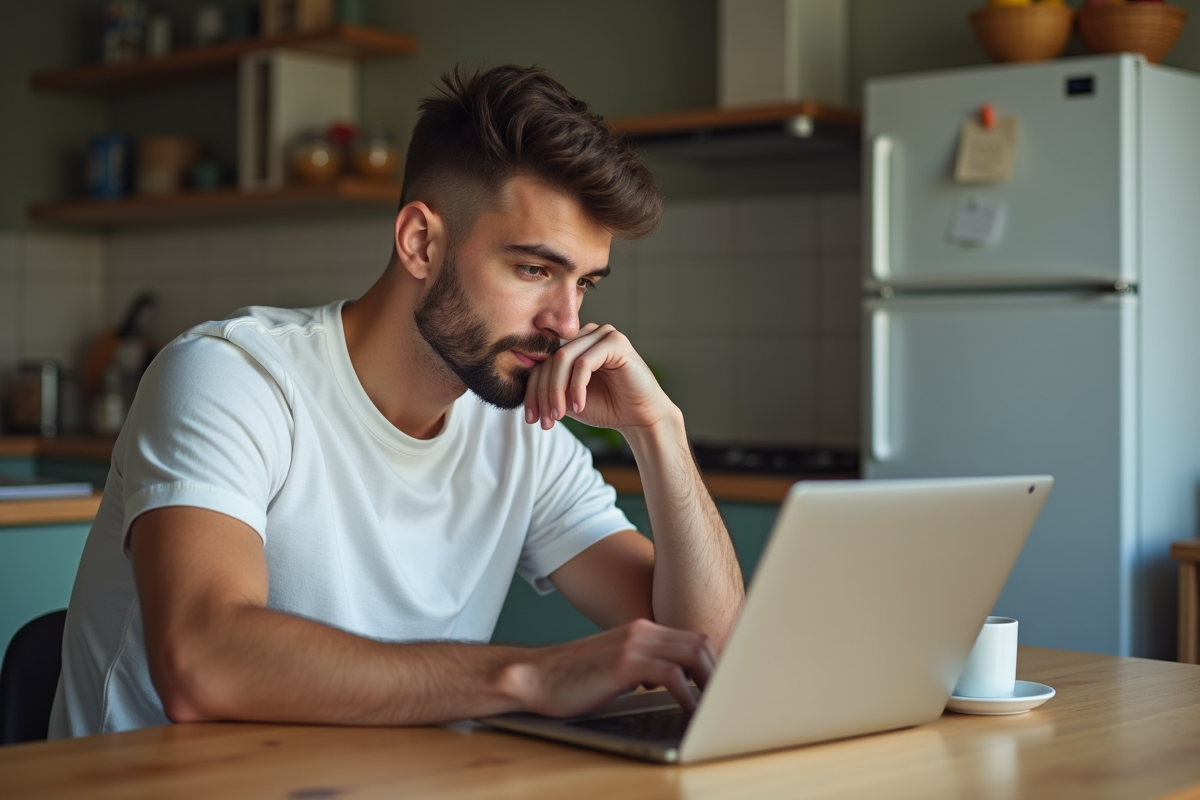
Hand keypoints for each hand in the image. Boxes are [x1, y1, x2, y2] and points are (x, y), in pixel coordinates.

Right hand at [500, 618, 716, 717]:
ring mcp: (633, 644)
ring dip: (711, 681)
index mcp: (642, 630)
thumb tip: (676, 681)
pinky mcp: (624, 664)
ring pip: (693, 653)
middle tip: (726, 699)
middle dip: (720, 671)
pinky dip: (688, 695)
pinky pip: (672, 675)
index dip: (714, 661)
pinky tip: (689, 712)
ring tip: (715, 707)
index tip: (724, 685)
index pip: (692, 638)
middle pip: (700, 642)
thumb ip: (645, 666)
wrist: (535, 677)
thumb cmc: (574, 678)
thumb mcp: (617, 665)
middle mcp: (641, 631)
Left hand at [523, 323, 673, 432]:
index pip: (542, 362)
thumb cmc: (606, 407)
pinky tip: (578, 406)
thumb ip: (547, 387)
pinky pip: (583, 362)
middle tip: (545, 421)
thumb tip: (518, 387)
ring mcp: (602, 334)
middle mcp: (586, 334)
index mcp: (573, 344)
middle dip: (542, 394)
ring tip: (559, 415)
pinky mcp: (616, 342)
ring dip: (556, 392)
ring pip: (562, 359)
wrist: (640, 418)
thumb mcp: (567, 398)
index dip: (532, 391)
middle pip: (549, 359)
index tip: (530, 419)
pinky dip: (576, 388)